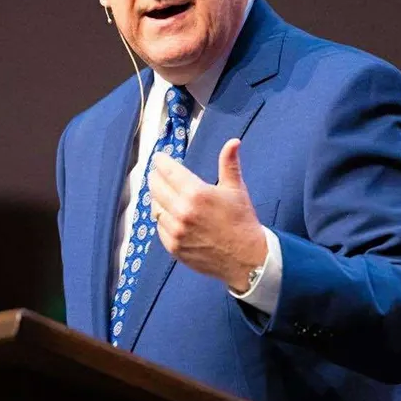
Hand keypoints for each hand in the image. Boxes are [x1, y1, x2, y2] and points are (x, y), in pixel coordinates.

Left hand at [148, 138, 266, 291]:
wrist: (246, 258)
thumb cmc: (241, 221)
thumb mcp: (236, 189)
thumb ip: (229, 163)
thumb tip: (233, 142)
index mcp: (197, 194)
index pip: (168, 171)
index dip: (161, 161)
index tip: (160, 158)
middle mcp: (182, 212)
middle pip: (156, 186)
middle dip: (156, 177)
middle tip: (159, 173)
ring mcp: (175, 231)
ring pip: (154, 207)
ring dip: (157, 198)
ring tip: (165, 194)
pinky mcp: (173, 247)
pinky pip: (159, 227)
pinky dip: (162, 218)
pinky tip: (170, 215)